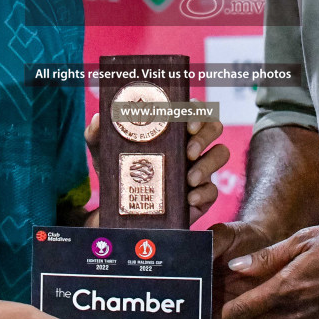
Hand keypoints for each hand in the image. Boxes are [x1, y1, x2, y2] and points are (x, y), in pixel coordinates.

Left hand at [82, 114, 230, 223]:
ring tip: (189, 178)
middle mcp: (190, 143)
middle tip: (188, 152)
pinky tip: (189, 198)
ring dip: (208, 164)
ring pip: (221, 154)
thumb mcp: (104, 152)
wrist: (121, 210)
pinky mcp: (202, 194)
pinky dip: (204, 193)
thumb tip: (100, 118)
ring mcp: (200, 168)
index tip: (186, 122)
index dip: (196, 111)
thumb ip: (97, 133)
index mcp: (172, 127)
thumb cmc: (118, 171)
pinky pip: (213, 190)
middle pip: (213, 126)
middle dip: (204, 136)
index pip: (193, 109)